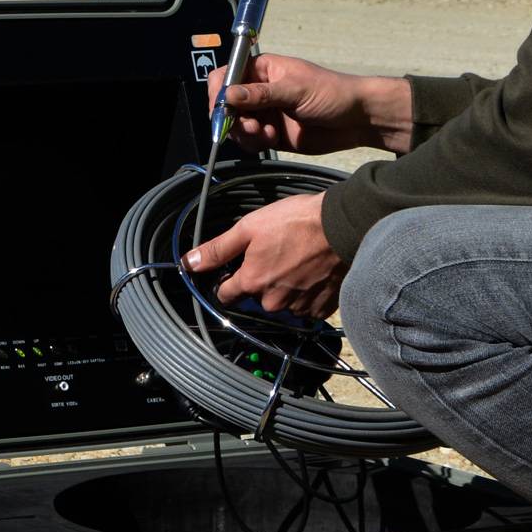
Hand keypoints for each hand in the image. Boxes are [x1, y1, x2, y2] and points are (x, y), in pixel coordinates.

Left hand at [185, 192, 346, 319]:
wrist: (343, 226)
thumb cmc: (296, 222)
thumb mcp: (249, 227)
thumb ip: (218, 249)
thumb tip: (189, 263)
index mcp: (252, 283)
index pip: (226, 294)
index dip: (228, 280)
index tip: (237, 268)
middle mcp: (273, 302)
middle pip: (256, 299)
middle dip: (261, 281)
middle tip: (275, 255)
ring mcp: (299, 308)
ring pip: (282, 303)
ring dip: (285, 288)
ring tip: (296, 261)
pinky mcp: (322, 309)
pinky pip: (306, 308)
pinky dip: (307, 294)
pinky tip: (311, 273)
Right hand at [206, 54, 412, 156]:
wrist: (356, 121)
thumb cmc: (331, 94)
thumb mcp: (295, 90)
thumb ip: (261, 94)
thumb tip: (228, 94)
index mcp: (262, 70)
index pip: (226, 75)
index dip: (219, 91)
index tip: (221, 108)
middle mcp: (258, 91)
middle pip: (225, 104)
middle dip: (231, 118)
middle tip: (250, 127)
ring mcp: (264, 113)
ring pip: (235, 126)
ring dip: (244, 133)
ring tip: (265, 135)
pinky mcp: (270, 134)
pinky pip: (249, 141)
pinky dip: (254, 144)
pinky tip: (272, 140)